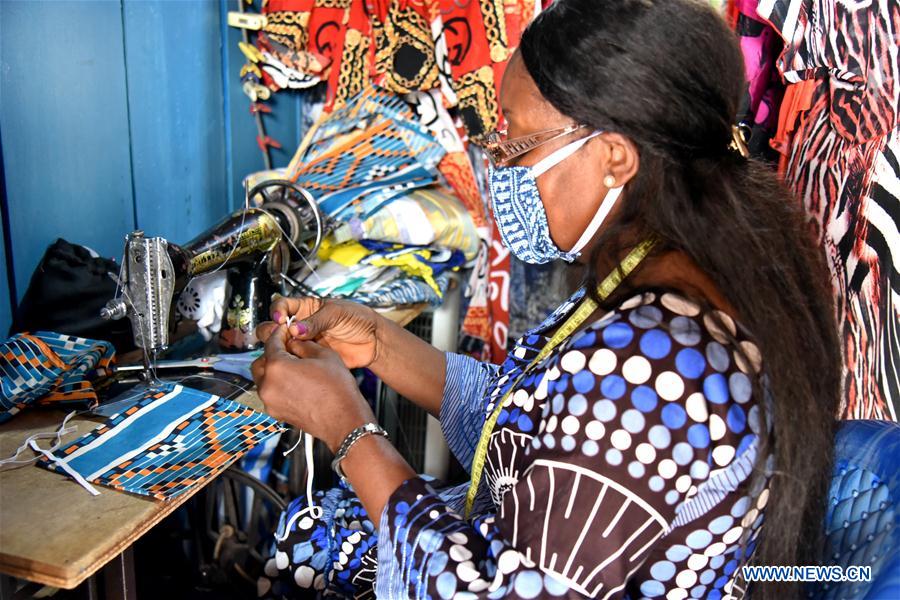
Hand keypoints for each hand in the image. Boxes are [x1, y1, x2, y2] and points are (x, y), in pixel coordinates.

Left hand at [251, 325, 375, 452]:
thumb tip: (294, 341)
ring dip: (273, 370)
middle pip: (260, 362)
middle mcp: (268, 385)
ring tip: (293, 367)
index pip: (271, 343)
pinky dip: (277, 385)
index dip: (279, 333)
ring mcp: (270, 402)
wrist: (344, 421)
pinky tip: (295, 382)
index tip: (284, 330)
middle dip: (272, 353)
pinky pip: (271, 393)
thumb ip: (304, 344)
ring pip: (263, 379)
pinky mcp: (276, 413)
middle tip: (288, 348)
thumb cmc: (338, 390)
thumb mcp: (325, 355)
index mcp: (277, 367)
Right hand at [256, 296, 381, 368]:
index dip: (277, 311)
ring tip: (287, 350)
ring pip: (280, 345)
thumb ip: (315, 322)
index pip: (282, 305)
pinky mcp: (309, 358)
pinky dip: (289, 362)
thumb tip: (294, 329)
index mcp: (306, 307)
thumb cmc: (358, 319)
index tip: (281, 320)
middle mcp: (301, 324)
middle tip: (279, 336)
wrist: (373, 341)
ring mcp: (304, 342)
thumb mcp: (336, 314)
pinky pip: (293, 360)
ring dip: (278, 347)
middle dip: (271, 331)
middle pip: (273, 326)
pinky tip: (294, 362)